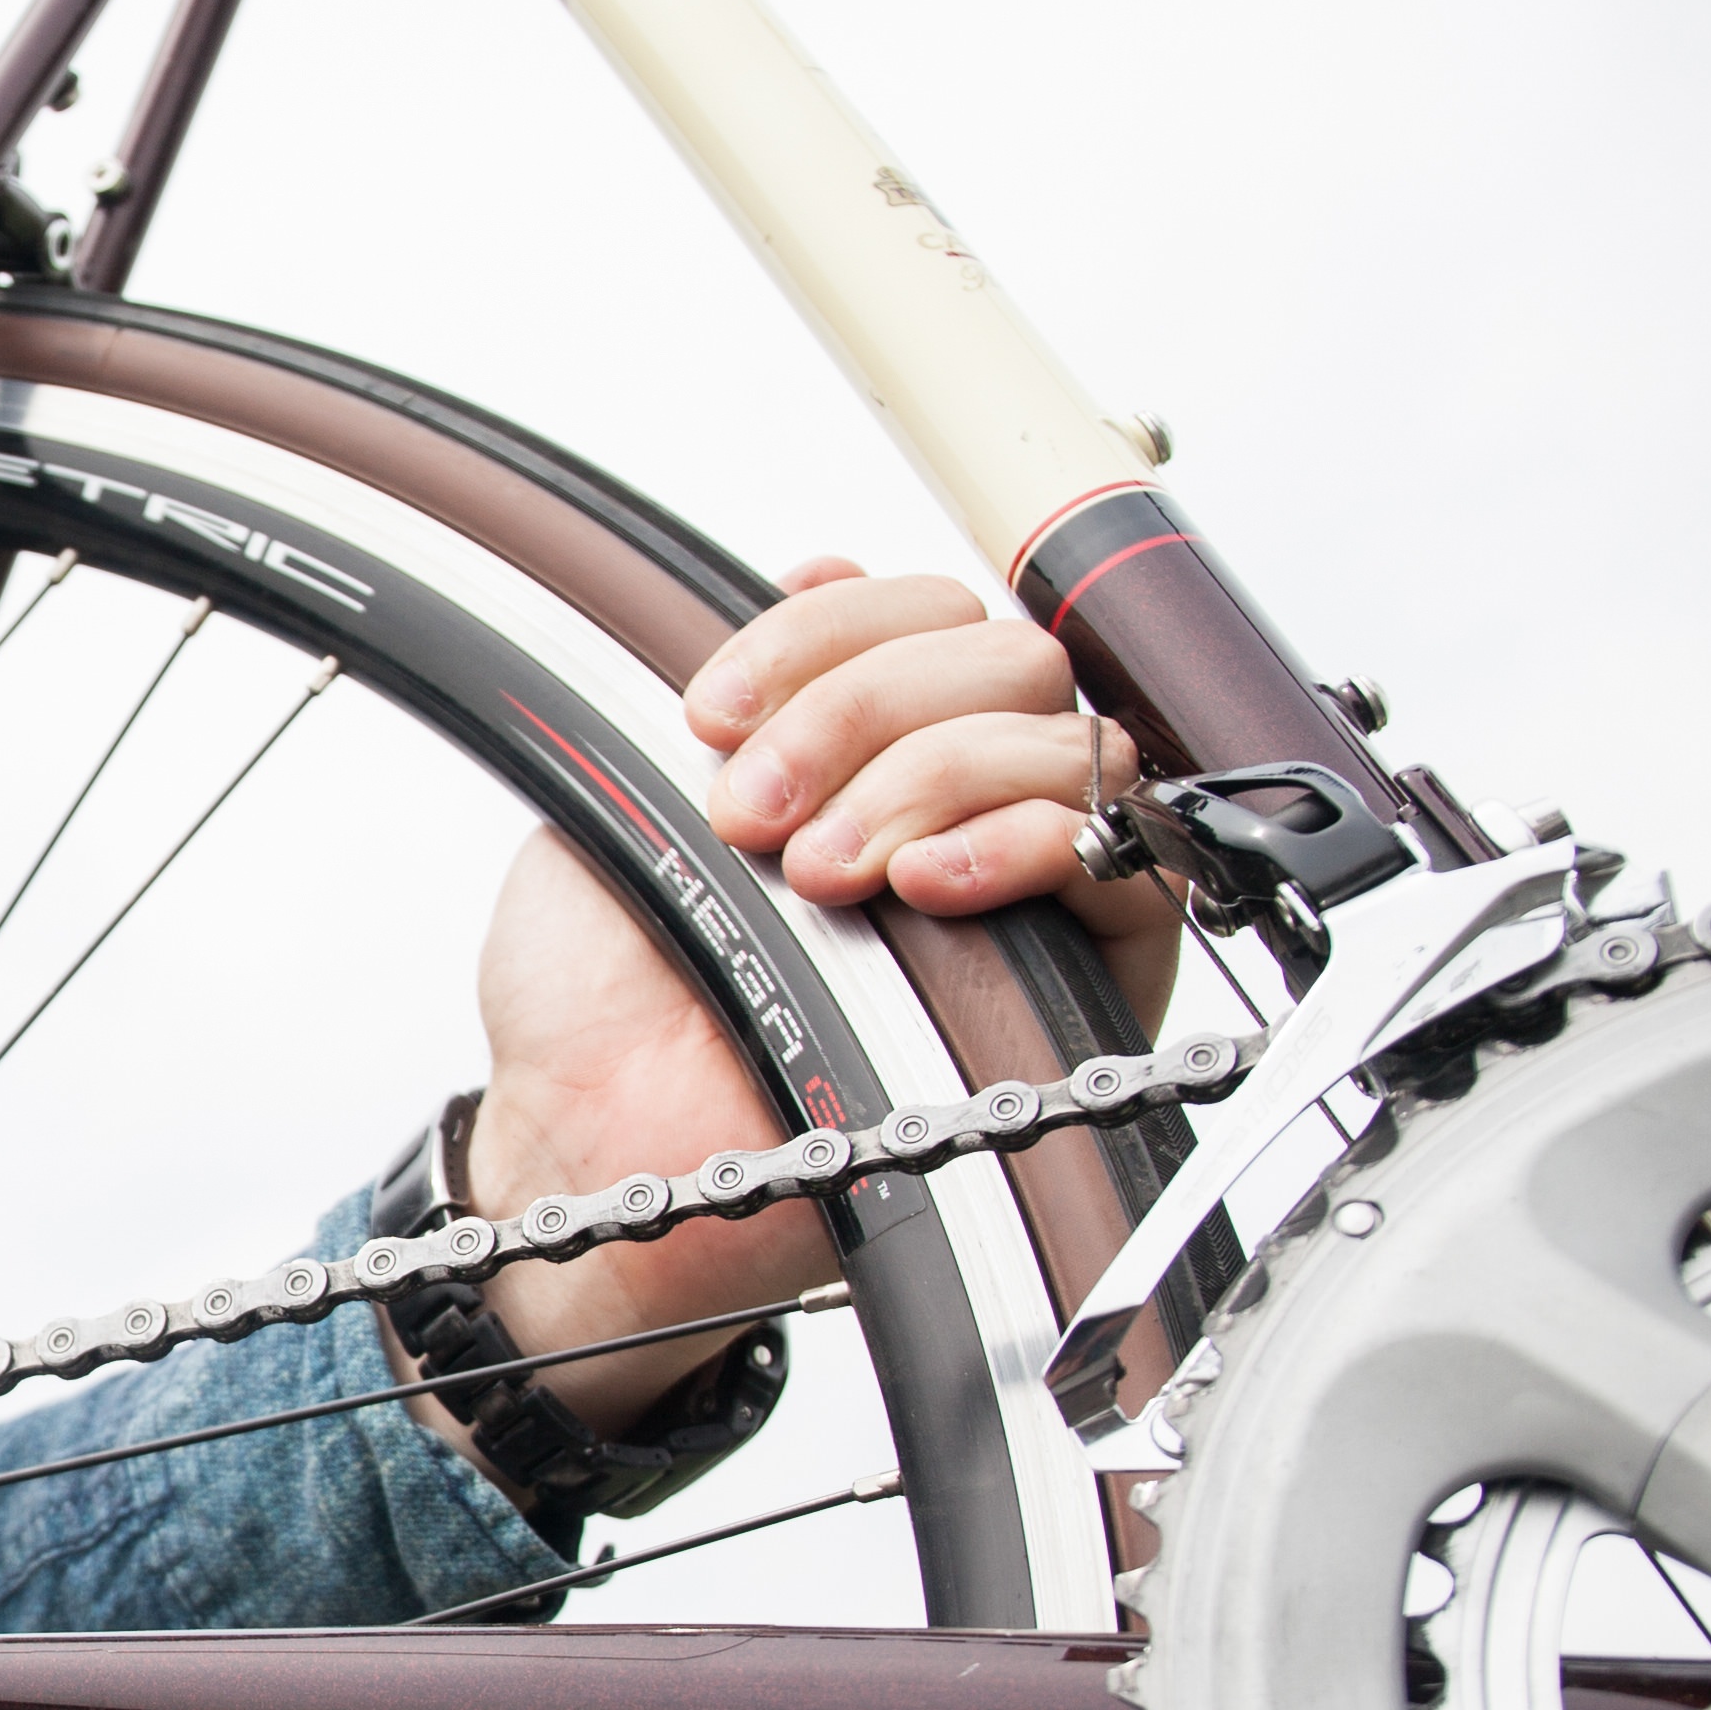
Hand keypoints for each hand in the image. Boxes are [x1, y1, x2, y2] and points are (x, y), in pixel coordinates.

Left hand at [439, 560, 1185, 1447]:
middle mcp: (954, 796)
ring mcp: (1022, 885)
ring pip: (1061, 745)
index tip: (711, 713)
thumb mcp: (634, 790)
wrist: (590, 1145)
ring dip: (930, 780)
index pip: (919, 608)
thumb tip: (825, 564)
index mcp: (860, 739)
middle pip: (1003, 658)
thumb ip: (739, 683)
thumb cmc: (600, 999)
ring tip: (822, 873)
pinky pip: (1120, 867)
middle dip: (866, 712)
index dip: (823, 634)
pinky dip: (1017, 846)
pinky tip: (922, 886)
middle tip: (757, 817)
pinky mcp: (1077, 984)